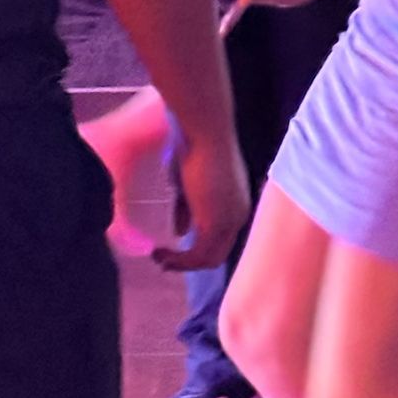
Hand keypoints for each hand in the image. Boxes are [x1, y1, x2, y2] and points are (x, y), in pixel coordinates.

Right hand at [156, 129, 250, 272]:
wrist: (206, 134)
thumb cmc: (195, 149)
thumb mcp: (189, 187)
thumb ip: (187, 211)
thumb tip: (180, 234)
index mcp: (237, 205)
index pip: (221, 240)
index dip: (197, 250)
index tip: (172, 251)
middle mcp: (238, 216)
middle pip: (217, 255)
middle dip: (189, 263)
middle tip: (163, 261)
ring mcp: (230, 221)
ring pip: (208, 259)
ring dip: (181, 263)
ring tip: (158, 258)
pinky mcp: (215, 224)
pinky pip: (198, 255)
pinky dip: (179, 260)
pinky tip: (161, 253)